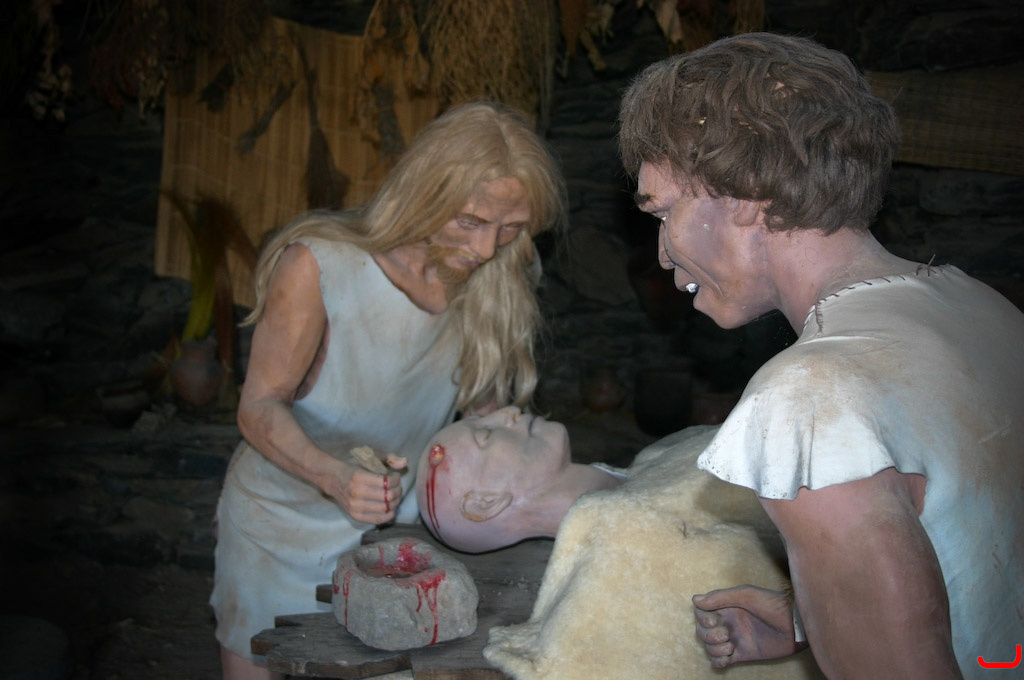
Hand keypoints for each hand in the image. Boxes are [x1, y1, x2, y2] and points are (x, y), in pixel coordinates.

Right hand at [320, 456, 406, 524]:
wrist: (331, 478)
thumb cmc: (351, 465)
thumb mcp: (368, 455)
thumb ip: (388, 457)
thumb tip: (405, 462)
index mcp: (359, 477)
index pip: (386, 482)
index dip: (396, 479)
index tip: (395, 476)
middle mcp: (357, 493)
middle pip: (388, 497)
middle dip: (398, 490)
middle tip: (397, 486)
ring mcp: (355, 506)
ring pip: (385, 508)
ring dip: (395, 502)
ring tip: (394, 495)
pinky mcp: (355, 515)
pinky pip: (377, 519)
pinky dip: (388, 515)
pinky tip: (391, 508)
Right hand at [692, 585, 806, 668]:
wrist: (794, 626)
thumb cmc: (772, 605)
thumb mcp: (746, 595)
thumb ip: (721, 597)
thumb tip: (695, 600)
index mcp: (726, 607)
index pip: (701, 613)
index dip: (702, 618)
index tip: (714, 620)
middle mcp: (727, 623)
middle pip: (702, 631)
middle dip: (709, 635)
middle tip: (726, 634)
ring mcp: (734, 639)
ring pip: (710, 647)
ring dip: (714, 649)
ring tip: (730, 647)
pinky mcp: (741, 654)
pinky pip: (720, 661)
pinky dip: (718, 662)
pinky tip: (727, 658)